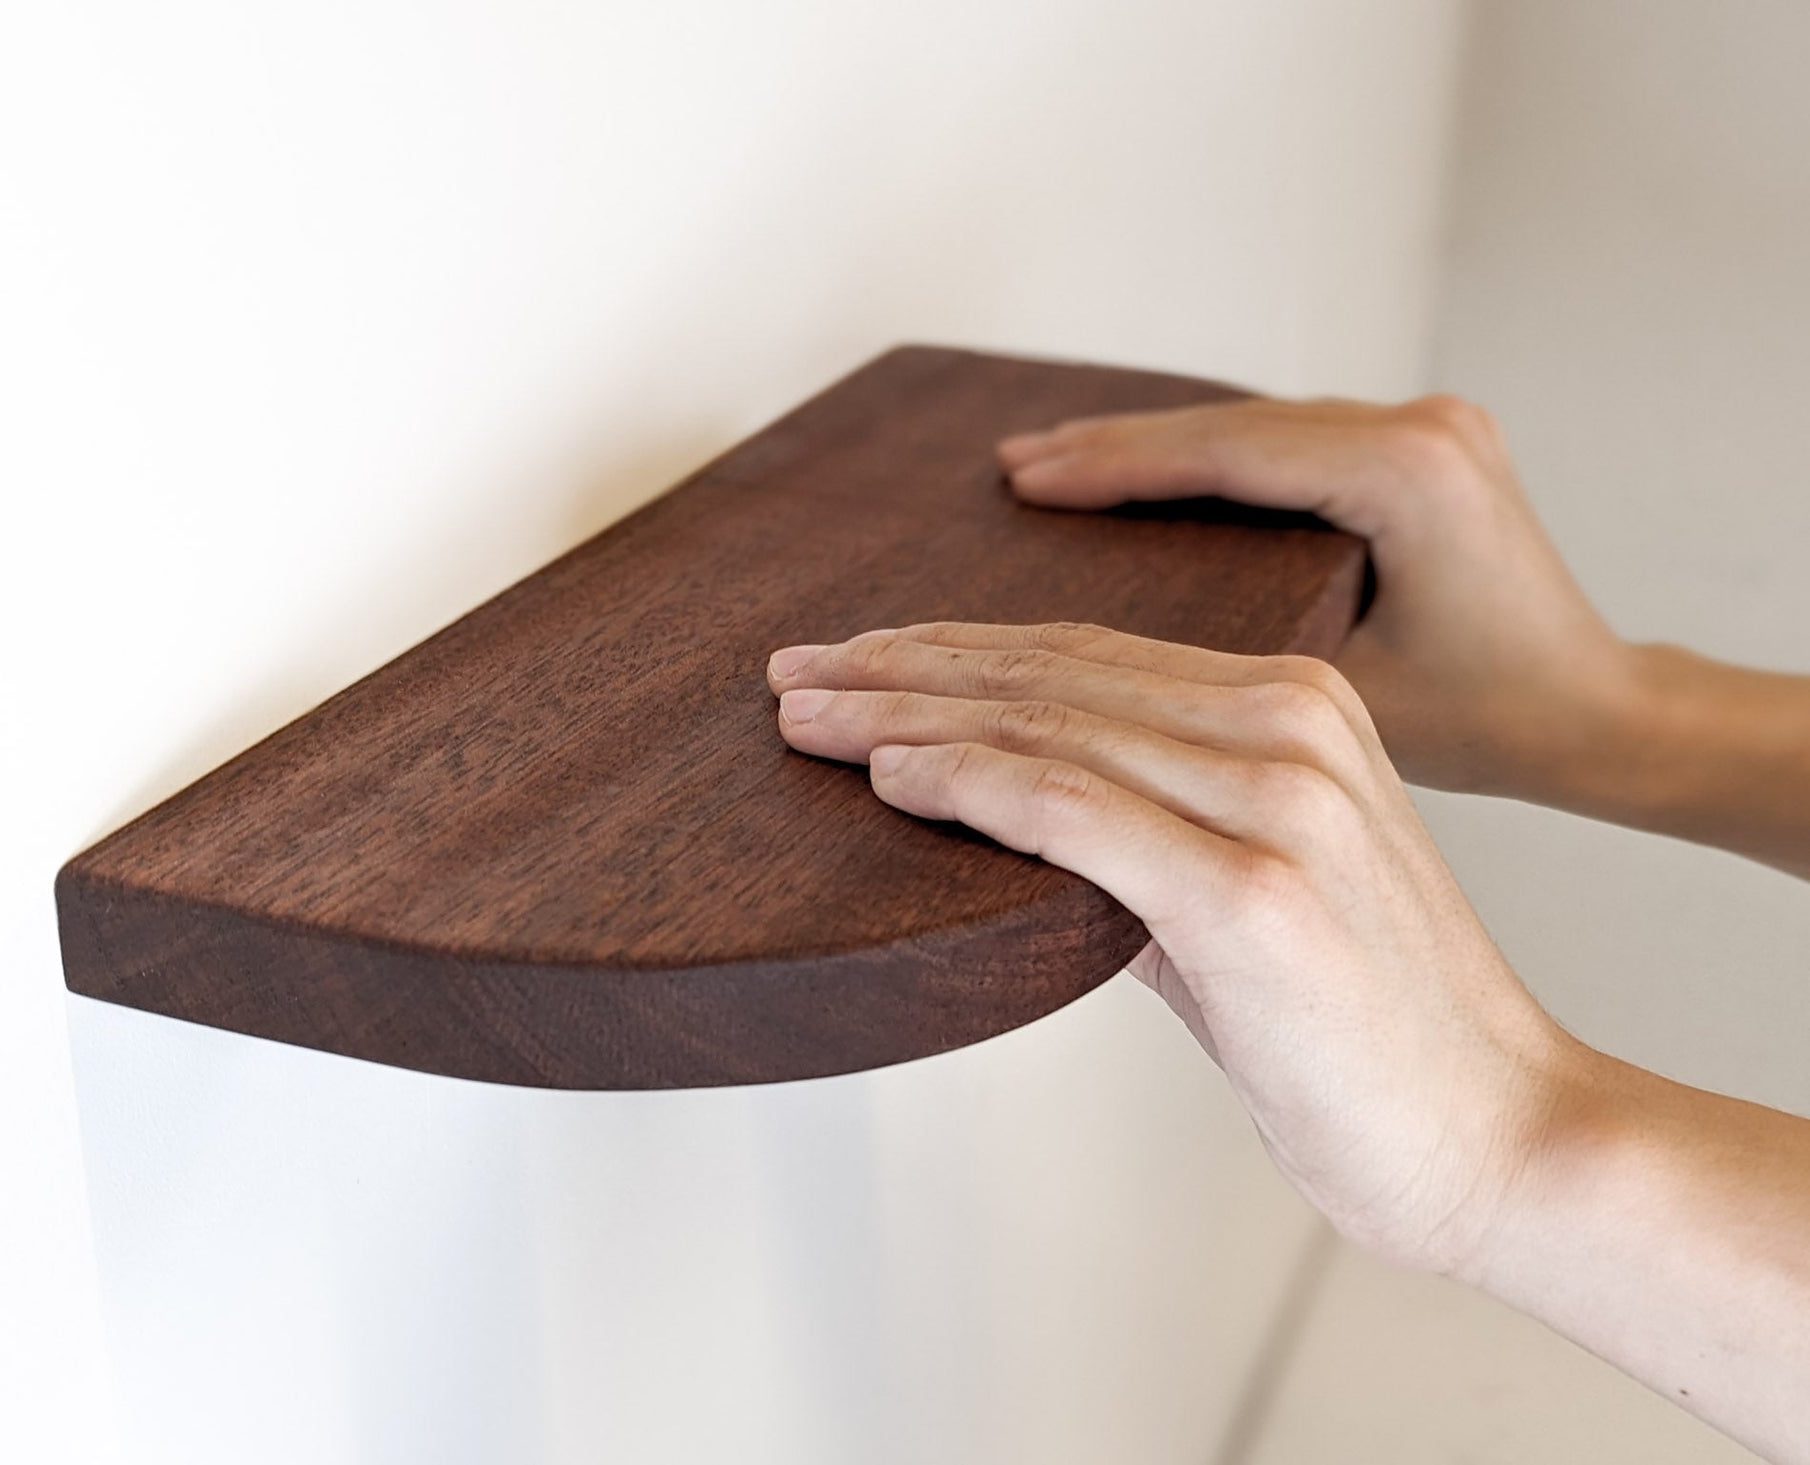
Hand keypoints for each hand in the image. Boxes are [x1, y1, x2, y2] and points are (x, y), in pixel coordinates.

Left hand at [766, 622, 1579, 1272]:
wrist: (1501, 1133)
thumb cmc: (1367, 1029)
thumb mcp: (1246, 892)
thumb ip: (1141, 836)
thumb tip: (1008, 814)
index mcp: (1298, 703)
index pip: (1084, 655)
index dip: (953, 650)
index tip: (856, 658)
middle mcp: (1288, 724)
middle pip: (1046, 674)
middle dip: (899, 669)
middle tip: (790, 673)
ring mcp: (1275, 799)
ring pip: (1043, 725)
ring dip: (901, 716)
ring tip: (801, 716)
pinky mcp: (1248, 891)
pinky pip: (1069, 807)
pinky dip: (966, 782)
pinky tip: (886, 774)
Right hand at [995, 396, 1630, 801]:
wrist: (1596, 715)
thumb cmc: (1490, 723)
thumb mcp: (1345, 693)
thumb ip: (1235, 653)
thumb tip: (1106, 655)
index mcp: (1407, 474)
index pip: (1224, 455)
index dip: (1111, 467)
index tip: (1025, 480)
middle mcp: (1420, 428)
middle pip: (1229, 426)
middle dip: (1111, 446)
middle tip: (1012, 464)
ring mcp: (1425, 427)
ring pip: (1252, 424)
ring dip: (1150, 446)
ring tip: (1051, 462)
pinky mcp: (1420, 447)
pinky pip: (1284, 439)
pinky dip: (1206, 456)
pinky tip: (1140, 468)